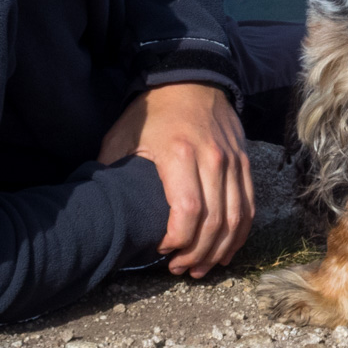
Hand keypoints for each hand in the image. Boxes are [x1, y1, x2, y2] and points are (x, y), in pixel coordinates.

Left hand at [99, 82, 254, 276]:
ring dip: (220, 249)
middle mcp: (213, 159)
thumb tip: (98, 209)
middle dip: (197, 253)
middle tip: (178, 268)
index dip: (177, 241)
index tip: (160, 251)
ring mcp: (233, 161)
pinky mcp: (244, 162)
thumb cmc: (153, 112)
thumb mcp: (123, 137)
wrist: (191, 79)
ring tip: (200, 267)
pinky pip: (249, 205)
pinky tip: (225, 250)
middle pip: (215, 221)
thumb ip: (112, 173)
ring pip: (237, 218)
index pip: (188, 212)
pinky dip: (240, 233)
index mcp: (180, 155)